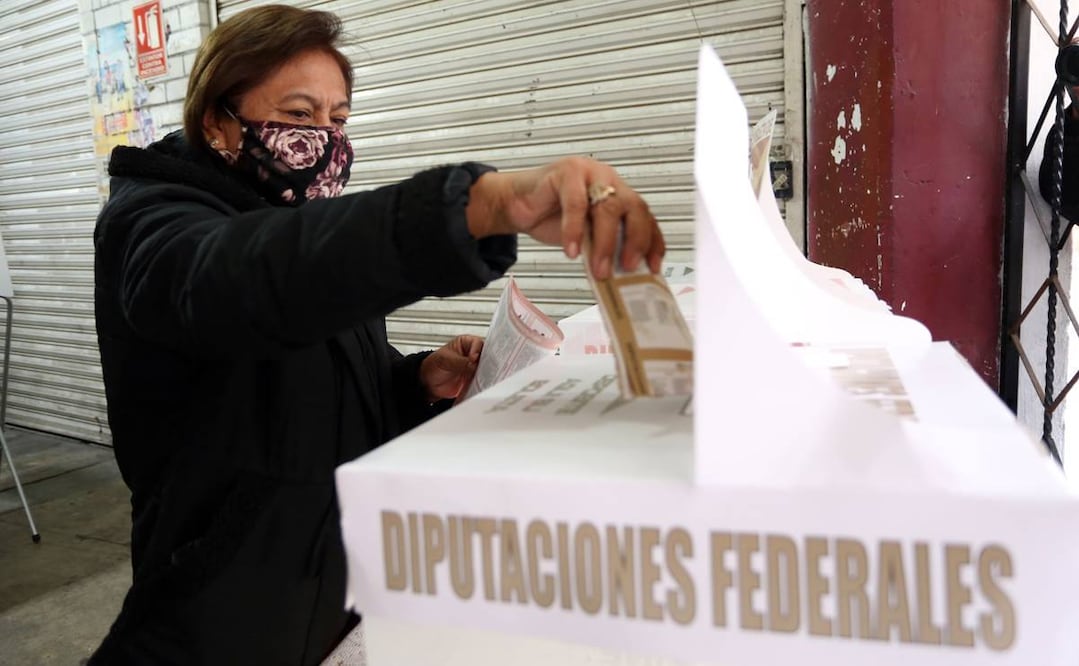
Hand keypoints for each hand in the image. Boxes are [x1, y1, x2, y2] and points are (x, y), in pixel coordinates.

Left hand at [419, 335, 483, 401]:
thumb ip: (460, 362)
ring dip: (485, 374)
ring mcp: (474, 367)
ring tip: (480, 378)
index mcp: (466, 343)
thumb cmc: (433, 366)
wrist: (428, 384)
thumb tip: (473, 364)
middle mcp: (472, 354)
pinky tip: (480, 385)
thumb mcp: (445, 360)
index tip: (473, 359)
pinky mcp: (474, 379)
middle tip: (481, 369)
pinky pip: (482, 381)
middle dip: (485, 362)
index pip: (478, 343)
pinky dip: (482, 383)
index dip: (477, 350)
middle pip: (486, 356)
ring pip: (486, 369)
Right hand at [467, 158, 665, 278]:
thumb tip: (622, 273)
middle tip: (628, 267)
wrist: (515, 203)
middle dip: (636, 241)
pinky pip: (576, 204)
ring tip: (599, 269)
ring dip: (606, 243)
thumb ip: (603, 245)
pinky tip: (572, 251)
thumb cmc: (551, 218)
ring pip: (608, 207)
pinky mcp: (567, 172)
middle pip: (635, 208)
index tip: (655, 267)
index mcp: (619, 194)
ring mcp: (590, 173)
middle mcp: (609, 181)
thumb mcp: (585, 237)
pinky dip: (575, 231)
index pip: (646, 217)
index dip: (653, 242)